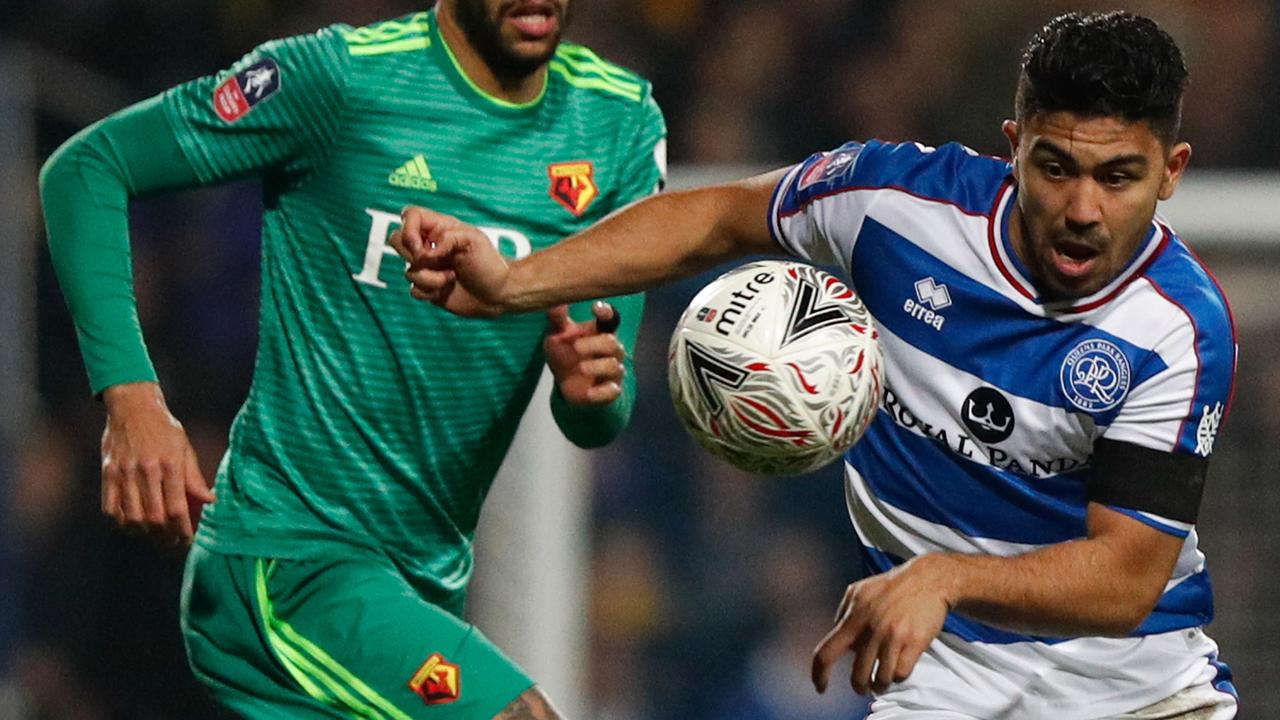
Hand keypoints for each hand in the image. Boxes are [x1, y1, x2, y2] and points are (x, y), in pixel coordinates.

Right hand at [101, 382, 214, 545]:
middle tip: (173, 542)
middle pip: (154, 517)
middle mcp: (146, 470)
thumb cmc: (164, 428)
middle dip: (165, 536)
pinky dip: (121, 522)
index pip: (176, 508)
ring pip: (132, 517)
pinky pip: (110, 508)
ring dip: (144, 534)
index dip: (182, 529)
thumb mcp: (185, 448)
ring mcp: (123, 473)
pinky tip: (133, 526)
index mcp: (169, 464)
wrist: (132, 407)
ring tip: (155, 537)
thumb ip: (194, 477)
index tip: (188, 539)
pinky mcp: (107, 473)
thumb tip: (211, 501)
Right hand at [390, 206, 509, 316]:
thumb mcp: (473, 239)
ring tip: (451, 277)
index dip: (408, 229)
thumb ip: (446, 238)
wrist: (497, 294)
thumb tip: (425, 254)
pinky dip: (429, 292)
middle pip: (397, 240)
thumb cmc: (489, 263)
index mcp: (439, 228)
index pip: (409, 215)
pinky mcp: (428, 288)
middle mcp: (429, 246)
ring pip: (408, 271)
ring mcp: (427, 267)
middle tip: (433, 261)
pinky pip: (413, 290)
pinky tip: (446, 290)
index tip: (421, 247)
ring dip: (430, 278)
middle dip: (413, 255)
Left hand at [544, 301, 624, 405]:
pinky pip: (612, 391)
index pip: (611, 319)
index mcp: (600, 332)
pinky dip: (602, 392)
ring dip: (597, 367)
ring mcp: (612, 371)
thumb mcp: (557, 335)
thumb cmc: (565, 355)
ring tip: (580, 368)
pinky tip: (589, 393)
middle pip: (612, 342)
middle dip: (595, 344)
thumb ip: (557, 319)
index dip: (606, 312)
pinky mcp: (609, 391)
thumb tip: (555, 300)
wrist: (566, 387)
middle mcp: (611, 350)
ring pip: (614, 366)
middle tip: (576, 347)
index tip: (596, 308)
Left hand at [812, 555, 953, 695]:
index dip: (819, 674)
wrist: (928, 578)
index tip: (820, 686)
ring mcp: (893, 637)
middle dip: (859, 685)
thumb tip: (835, 631)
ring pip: (881, 679)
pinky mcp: (914, 643)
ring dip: (880, 685)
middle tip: (862, 686)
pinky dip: (899, 675)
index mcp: (854, 617)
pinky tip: (899, 667)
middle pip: (857, 674)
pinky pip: (902, 673)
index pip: (826, 652)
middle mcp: (871, 629)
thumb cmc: (893, 585)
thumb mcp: (859, 591)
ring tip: (881, 681)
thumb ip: (844, 612)